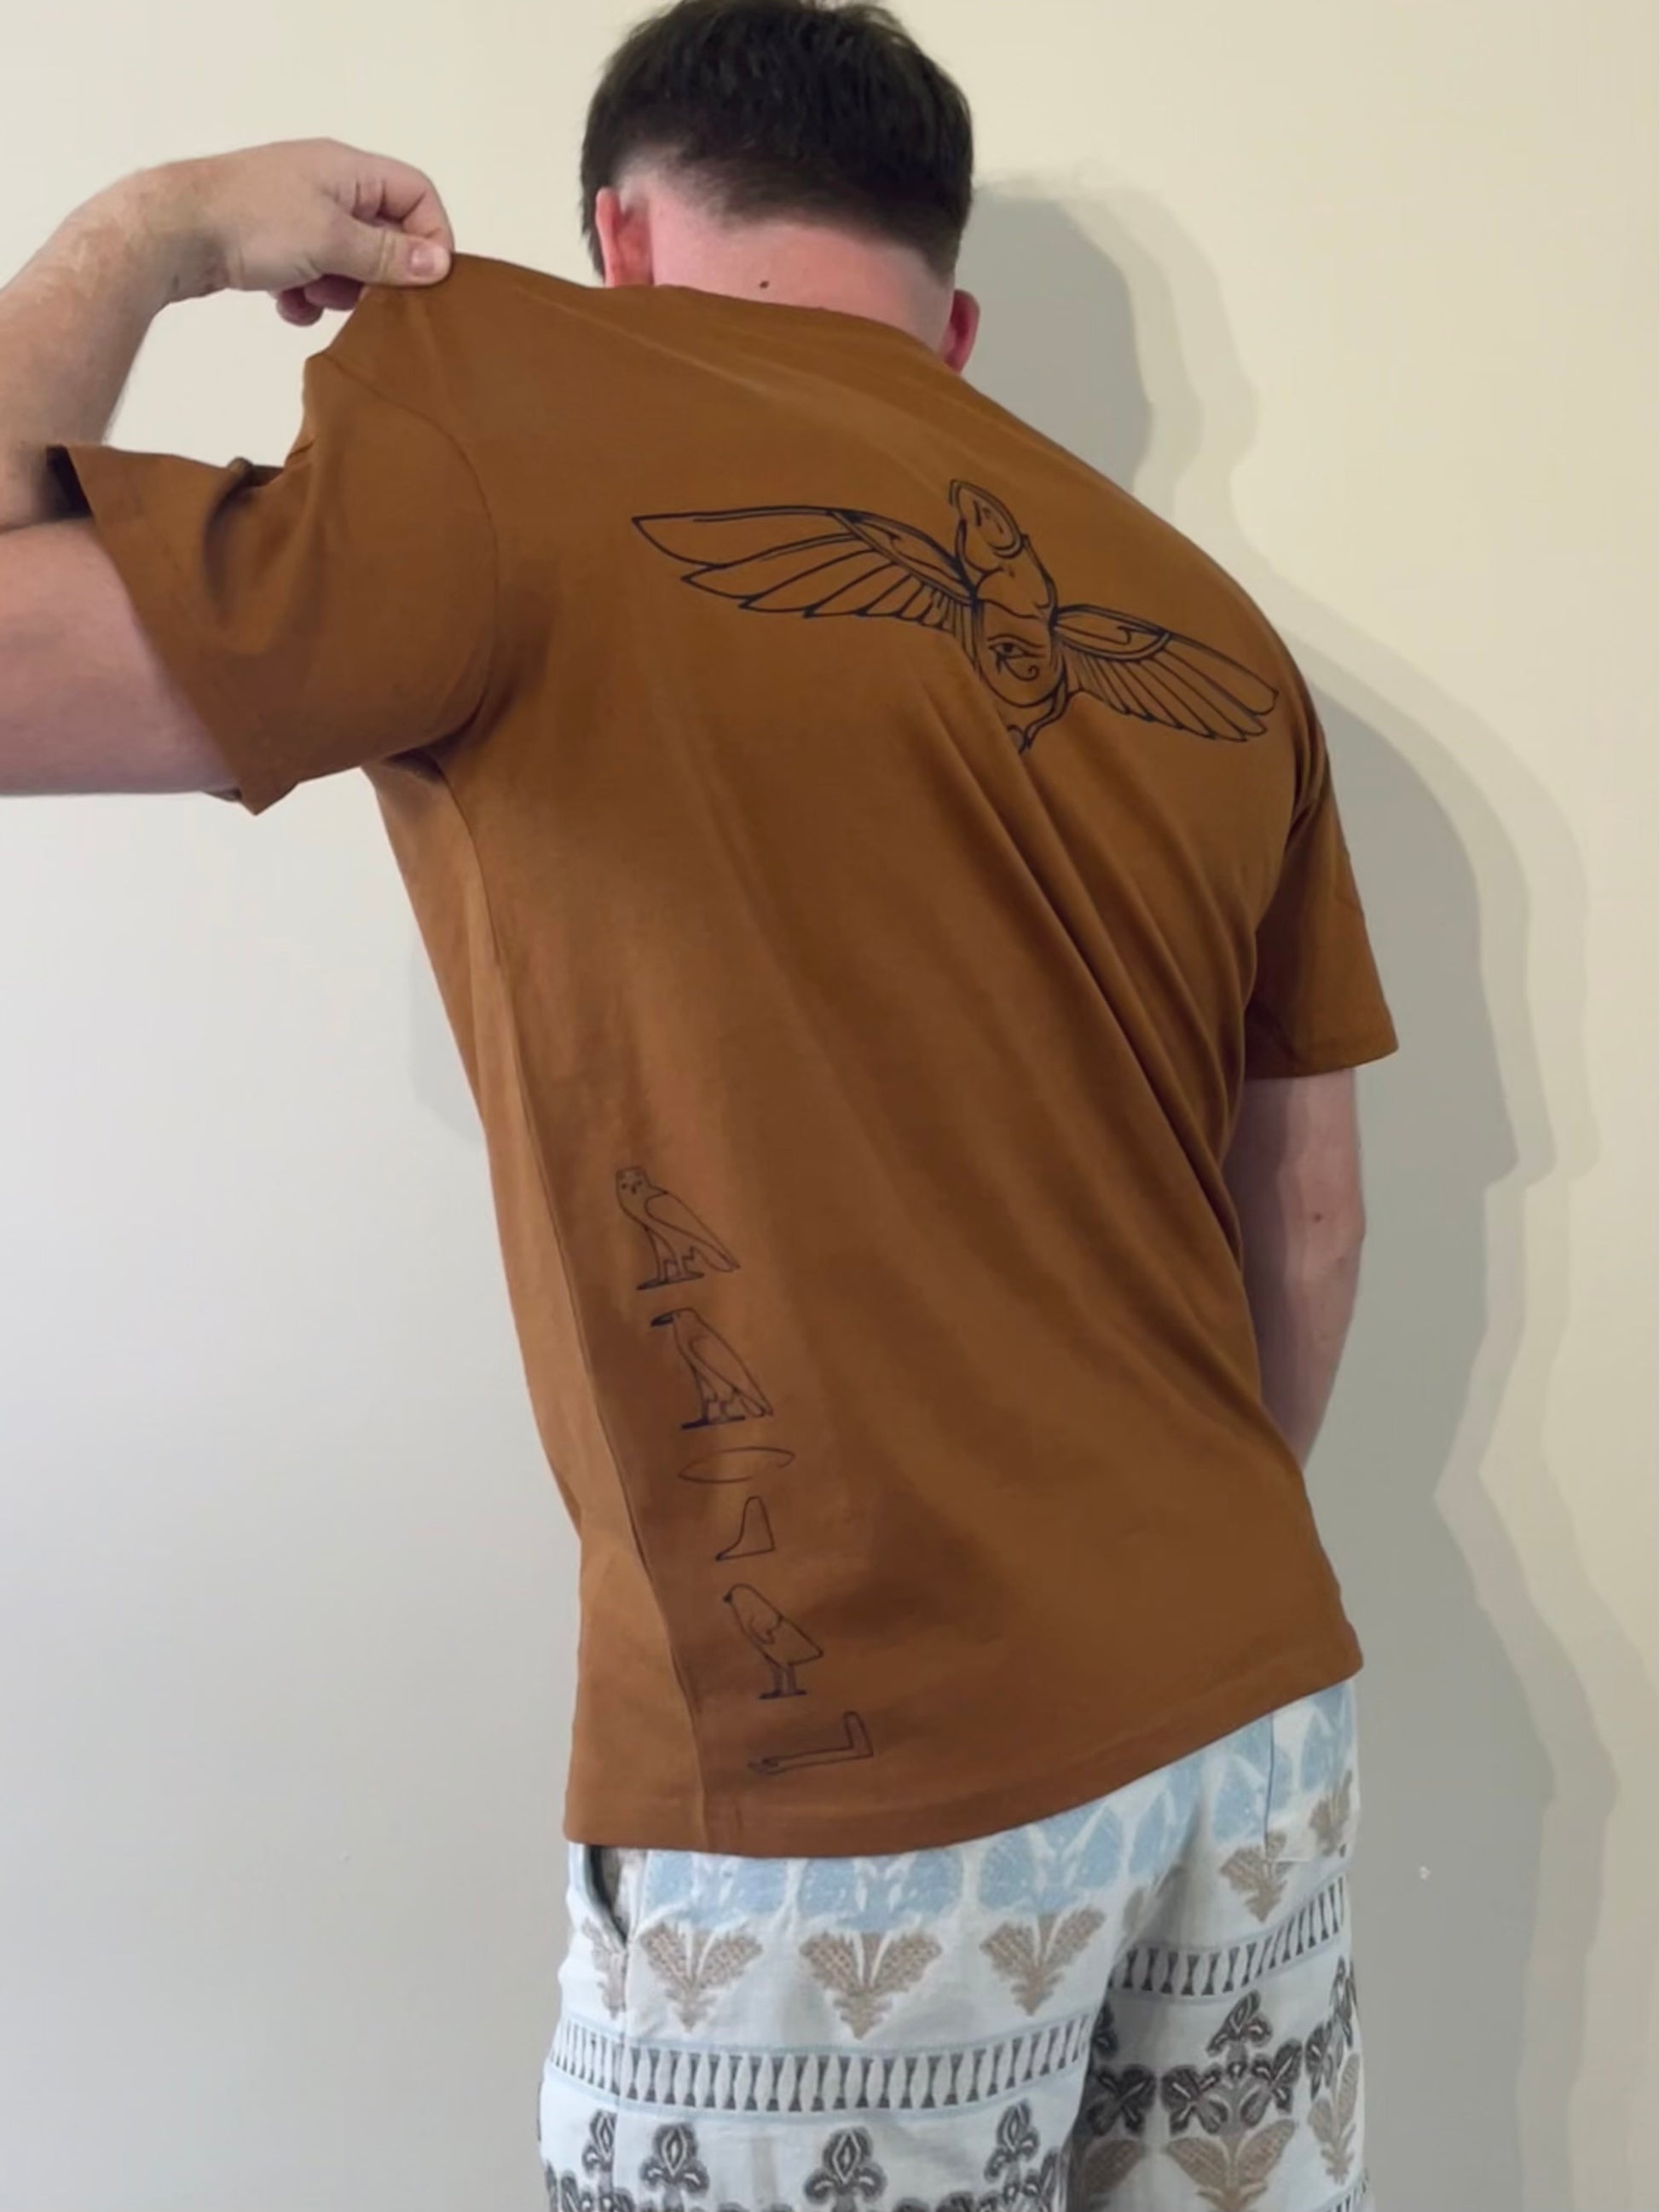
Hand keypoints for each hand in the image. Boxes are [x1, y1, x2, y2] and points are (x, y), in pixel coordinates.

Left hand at [140, 139, 454, 323]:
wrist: (172, 232)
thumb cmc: (250, 220)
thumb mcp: (333, 239)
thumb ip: (389, 255)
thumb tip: (438, 263)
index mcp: (347, 169)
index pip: (416, 194)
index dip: (431, 236)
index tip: (426, 282)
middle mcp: (327, 185)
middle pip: (384, 234)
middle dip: (375, 273)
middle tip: (363, 297)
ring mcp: (298, 214)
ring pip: (347, 261)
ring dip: (337, 290)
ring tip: (311, 295)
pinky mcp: (274, 244)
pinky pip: (312, 276)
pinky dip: (305, 297)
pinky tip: (285, 303)